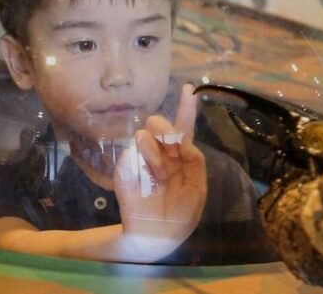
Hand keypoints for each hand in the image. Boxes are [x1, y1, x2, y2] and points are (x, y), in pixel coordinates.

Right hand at [113, 83, 207, 260]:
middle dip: (167, 131)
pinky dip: (144, 165)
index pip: (183, 127)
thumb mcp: (197, 189)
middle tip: (173, 151)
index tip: (188, 88)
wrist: (157, 234)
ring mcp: (140, 158)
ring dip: (157, 155)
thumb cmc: (180, 213)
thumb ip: (195, 163)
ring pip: (144, 134)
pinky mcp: (125, 166)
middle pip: (159, 122)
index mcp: (180, 156)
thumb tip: (185, 141)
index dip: (186, 107)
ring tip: (160, 176)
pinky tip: (148, 181)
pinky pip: (132, 152)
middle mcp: (160, 152)